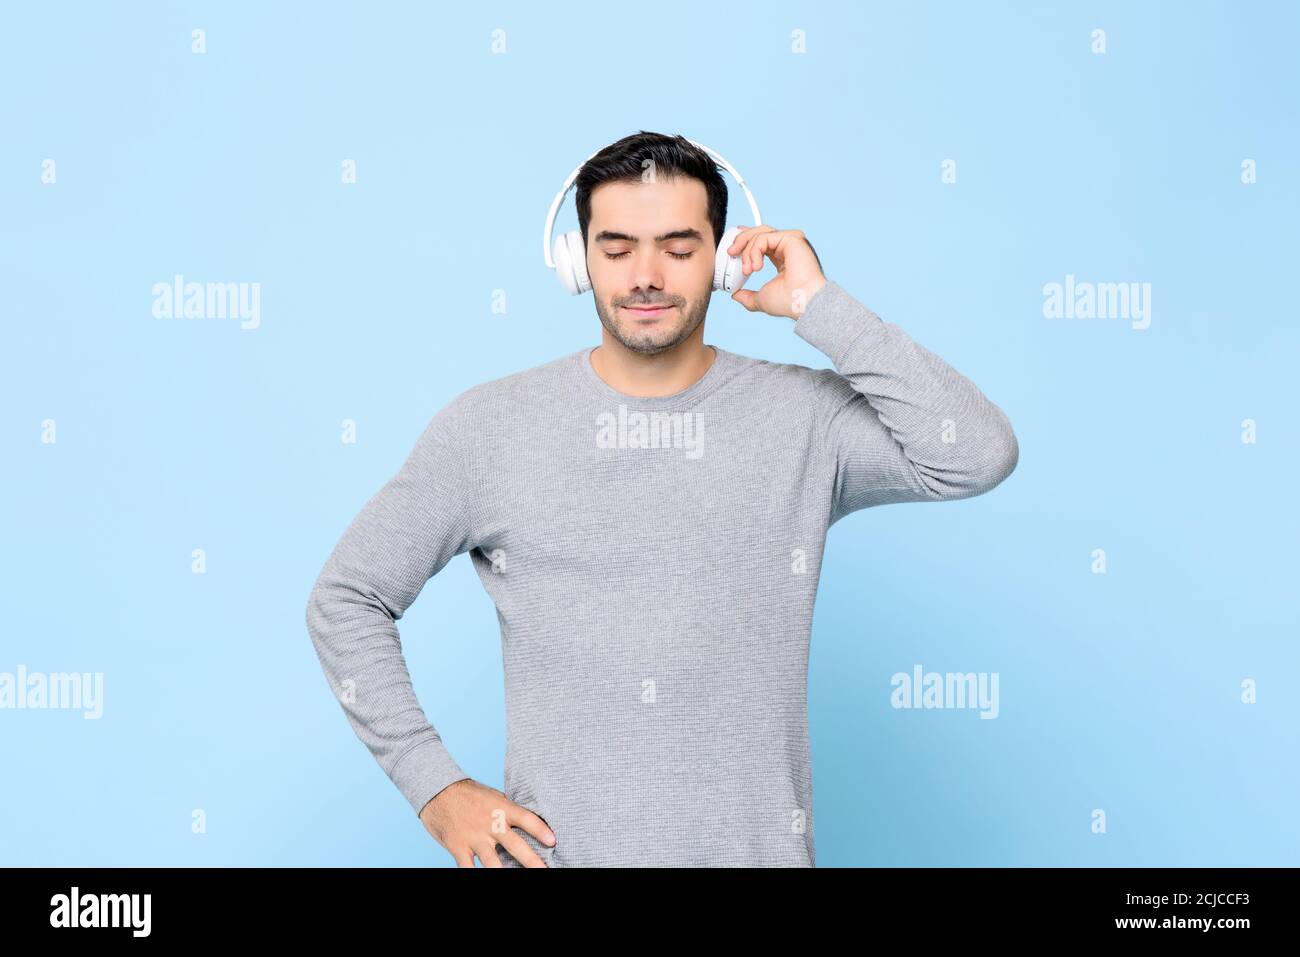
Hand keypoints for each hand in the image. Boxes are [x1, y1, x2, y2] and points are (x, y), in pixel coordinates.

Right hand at [417, 778, 556, 867]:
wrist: (437, 790)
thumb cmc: (469, 794)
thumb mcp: (493, 796)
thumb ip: (507, 810)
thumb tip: (525, 823)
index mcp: (501, 808)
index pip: (526, 818)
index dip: (540, 829)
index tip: (553, 840)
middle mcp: (490, 823)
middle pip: (515, 845)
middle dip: (531, 860)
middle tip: (544, 870)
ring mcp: (474, 836)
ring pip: (493, 862)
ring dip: (505, 873)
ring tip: (516, 879)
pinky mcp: (458, 846)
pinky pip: (468, 868)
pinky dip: (474, 875)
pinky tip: (483, 879)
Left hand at [727, 225, 827, 318]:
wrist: (801, 302)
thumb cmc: (788, 302)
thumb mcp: (761, 298)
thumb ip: (748, 296)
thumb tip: (736, 296)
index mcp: (782, 258)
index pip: (761, 242)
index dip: (745, 241)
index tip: (732, 249)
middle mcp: (787, 248)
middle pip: (759, 232)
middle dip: (741, 240)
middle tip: (731, 253)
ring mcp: (790, 241)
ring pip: (760, 233)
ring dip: (747, 249)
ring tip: (748, 269)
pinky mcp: (791, 238)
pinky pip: (764, 237)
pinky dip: (754, 251)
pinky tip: (755, 266)